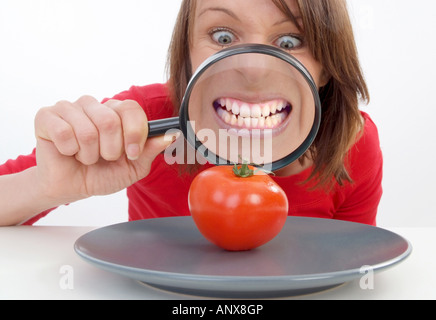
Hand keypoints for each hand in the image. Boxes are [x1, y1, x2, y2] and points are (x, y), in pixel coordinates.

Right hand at [34, 95, 175, 204]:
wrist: (72, 187)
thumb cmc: (102, 174)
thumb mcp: (133, 166)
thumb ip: (150, 150)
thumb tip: (171, 135)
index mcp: (116, 113)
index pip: (131, 109)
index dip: (134, 133)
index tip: (133, 153)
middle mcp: (94, 105)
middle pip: (110, 120)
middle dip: (110, 150)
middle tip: (103, 158)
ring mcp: (70, 108)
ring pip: (87, 129)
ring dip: (89, 154)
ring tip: (85, 156)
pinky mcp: (47, 116)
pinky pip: (63, 132)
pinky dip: (69, 150)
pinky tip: (67, 152)